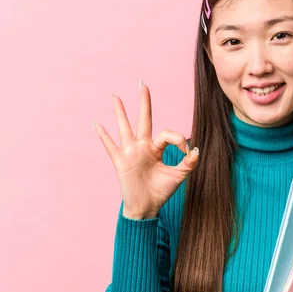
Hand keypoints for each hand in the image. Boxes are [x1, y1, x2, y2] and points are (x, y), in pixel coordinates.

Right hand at [93, 81, 198, 218]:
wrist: (146, 208)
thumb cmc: (161, 191)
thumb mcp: (178, 176)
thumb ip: (188, 163)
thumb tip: (195, 150)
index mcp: (156, 149)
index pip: (167, 135)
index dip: (179, 140)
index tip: (187, 153)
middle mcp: (142, 147)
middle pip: (144, 120)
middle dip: (144, 102)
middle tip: (143, 84)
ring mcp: (130, 153)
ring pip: (125, 128)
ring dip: (120, 112)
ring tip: (115, 96)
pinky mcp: (121, 162)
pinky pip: (110, 146)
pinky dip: (103, 136)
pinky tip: (97, 124)